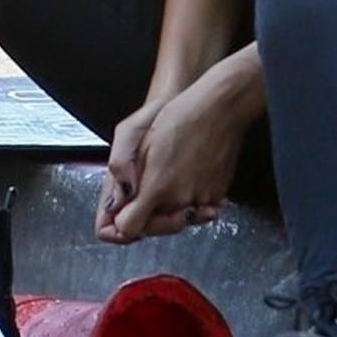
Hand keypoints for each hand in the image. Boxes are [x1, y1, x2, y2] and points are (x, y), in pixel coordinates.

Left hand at [96, 73, 251, 243]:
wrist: (219, 109)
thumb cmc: (179, 118)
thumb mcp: (140, 143)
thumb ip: (126, 178)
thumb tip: (117, 205)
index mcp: (156, 187)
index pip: (129, 227)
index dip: (124, 218)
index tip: (125, 207)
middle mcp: (179, 200)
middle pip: (154, 227)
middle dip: (148, 215)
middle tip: (147, 191)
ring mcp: (201, 200)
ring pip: (177, 219)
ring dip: (170, 208)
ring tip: (170, 178)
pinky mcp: (218, 195)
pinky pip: (198, 209)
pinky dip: (191, 200)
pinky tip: (188, 177)